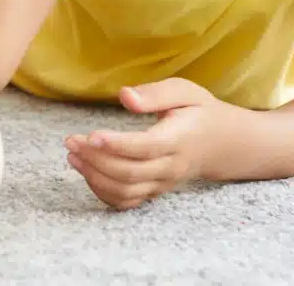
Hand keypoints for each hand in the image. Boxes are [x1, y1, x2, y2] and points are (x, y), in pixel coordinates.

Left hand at [64, 78, 232, 210]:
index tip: (89, 135)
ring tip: (72, 156)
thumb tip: (125, 97)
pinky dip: (102, 192)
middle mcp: (171, 167)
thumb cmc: (199, 111)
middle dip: (95, 159)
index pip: (144, 148)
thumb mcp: (185, 91)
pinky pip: (126, 202)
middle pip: (129, 173)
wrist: (222, 143)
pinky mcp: (155, 191)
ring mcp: (163, 183)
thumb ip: (155, 94)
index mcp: (179, 140)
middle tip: (71, 141)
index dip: (116, 145)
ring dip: (94, 177)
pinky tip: (87, 171)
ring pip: (125, 191)